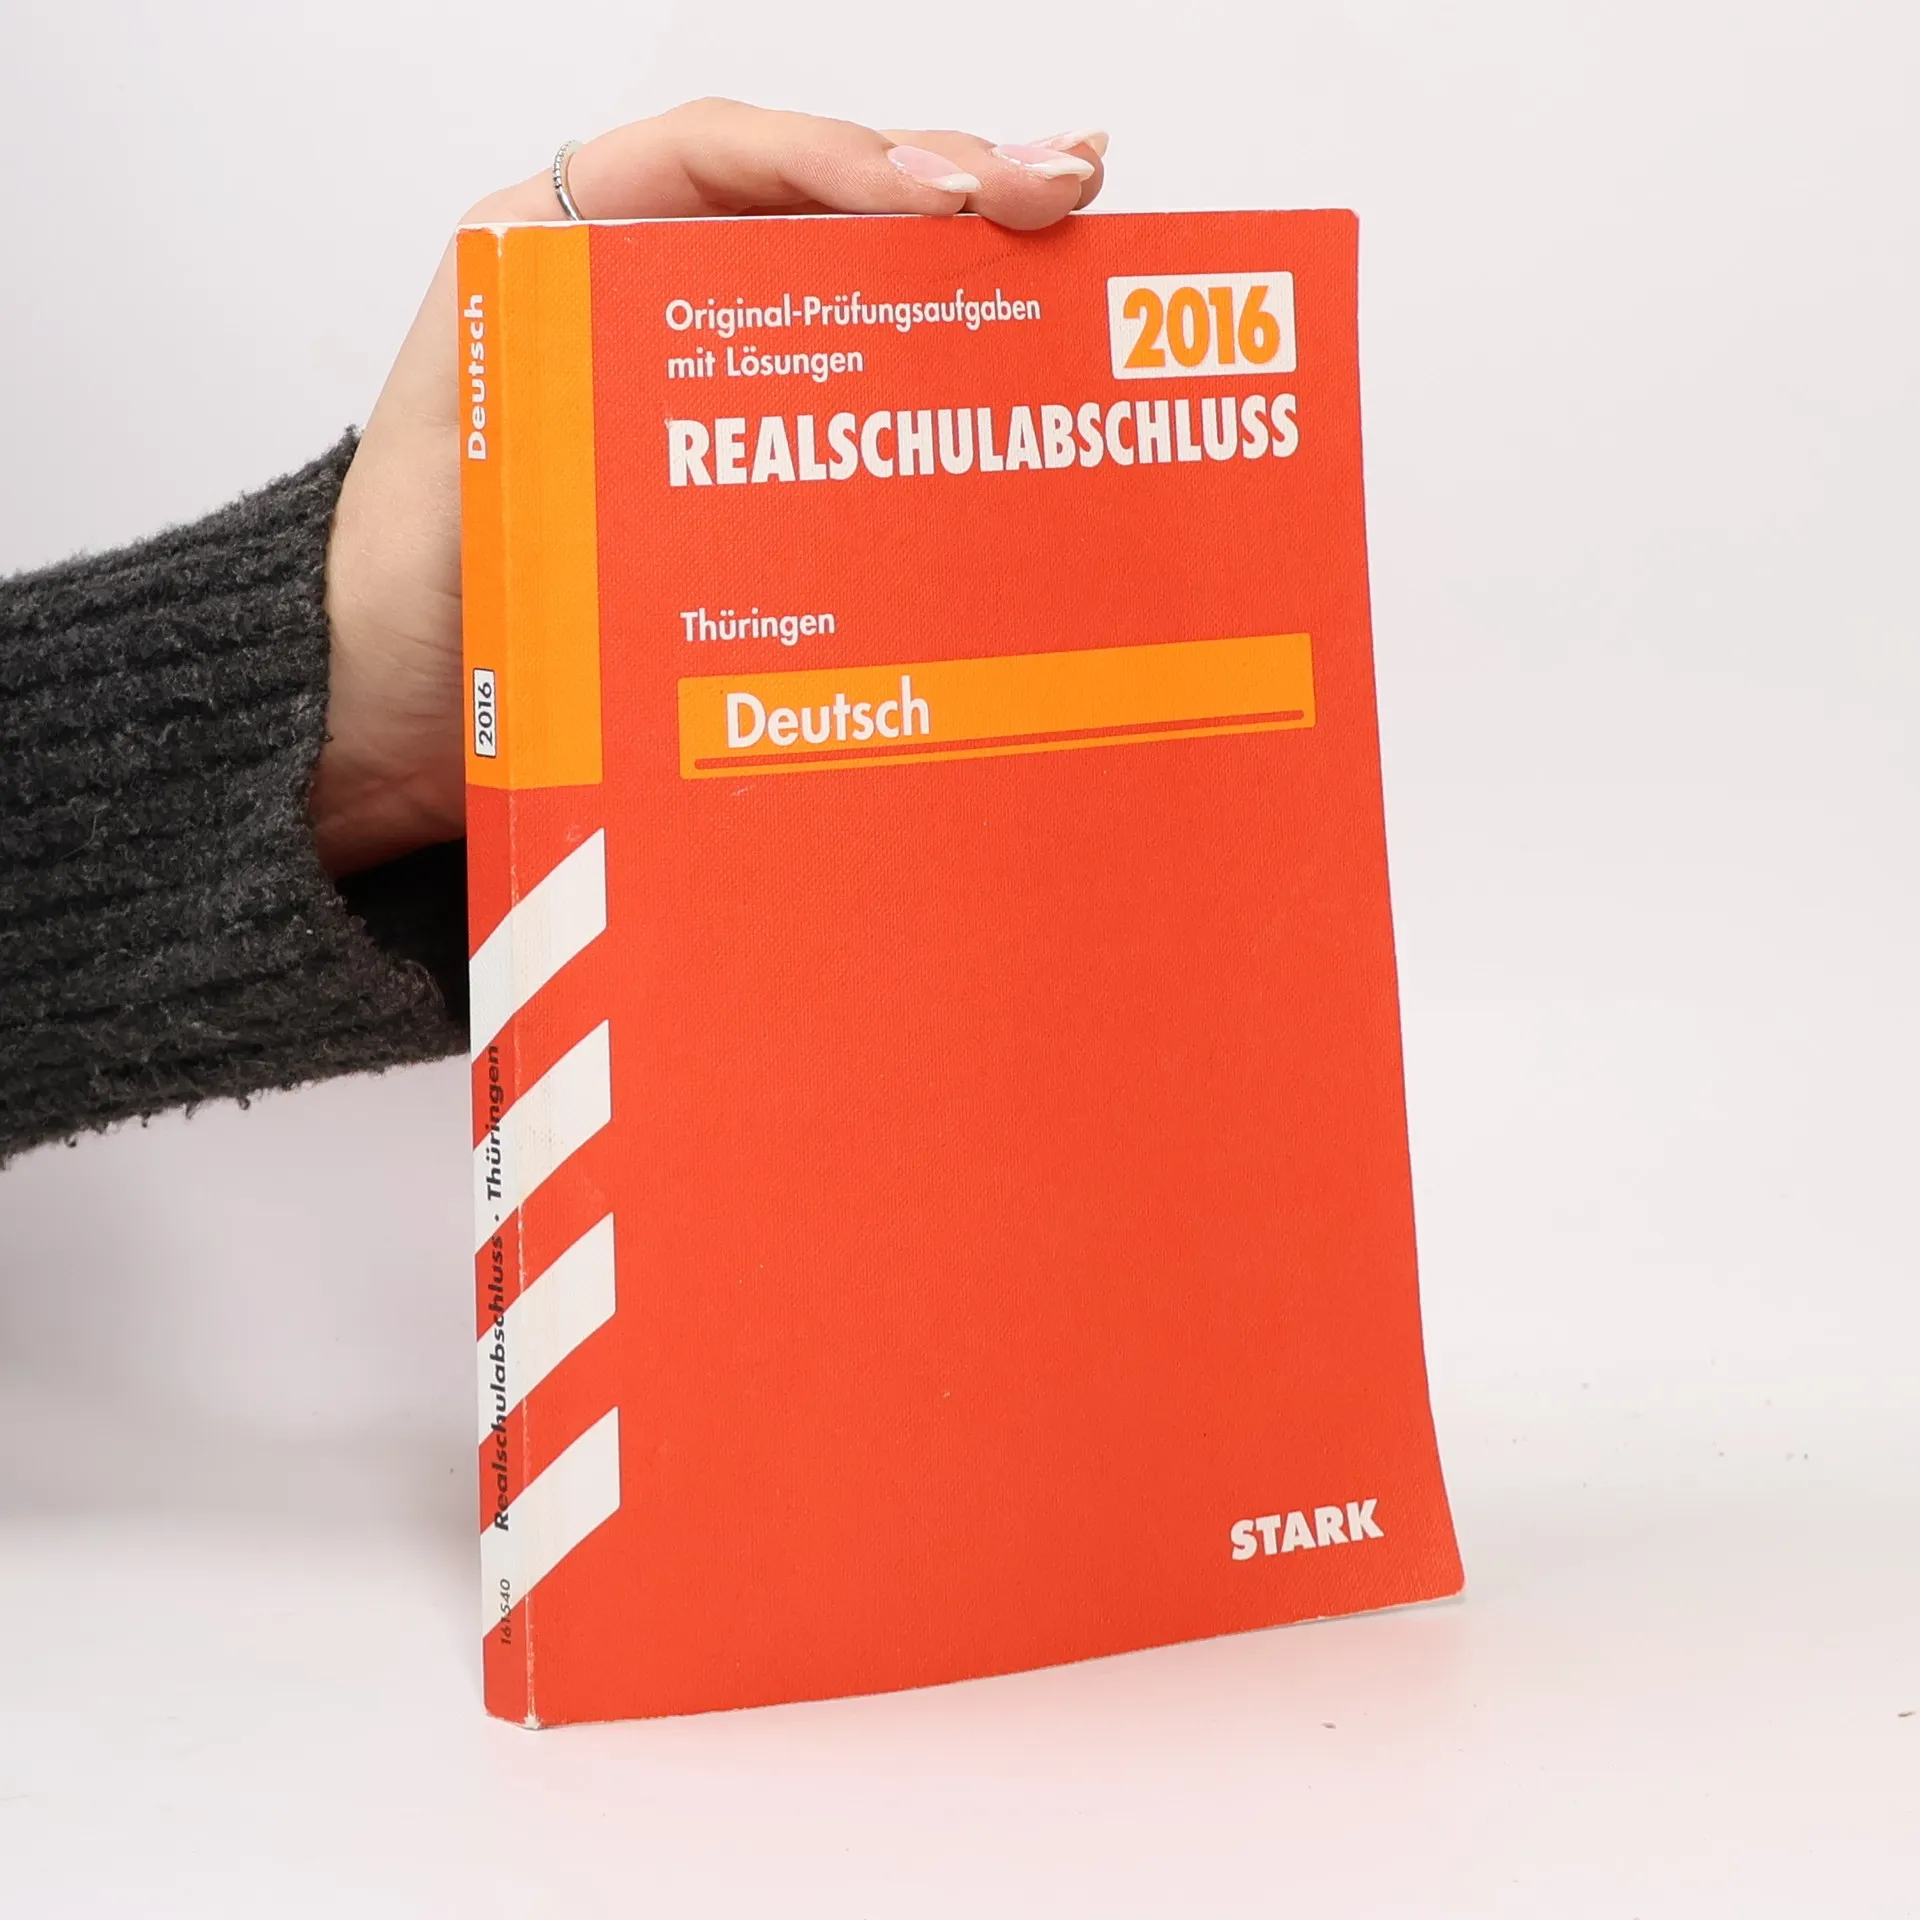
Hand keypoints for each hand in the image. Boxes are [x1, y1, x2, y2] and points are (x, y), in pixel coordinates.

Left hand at [313, 99, 1107, 876]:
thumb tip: (741, 401)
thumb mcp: (472, 475)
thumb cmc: (405, 601)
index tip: (953, 199)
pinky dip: (922, 372)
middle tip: (1060, 189)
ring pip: (840, 285)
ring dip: (954, 262)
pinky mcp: (731, 465)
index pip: (721, 161)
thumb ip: (575, 409)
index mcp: (555, 254)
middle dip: (942, 183)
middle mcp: (635, 297)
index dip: (845, 161)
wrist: (387, 719)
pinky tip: (999, 369)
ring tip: (1063, 242)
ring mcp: (695, 379)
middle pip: (807, 202)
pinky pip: (837, 393)